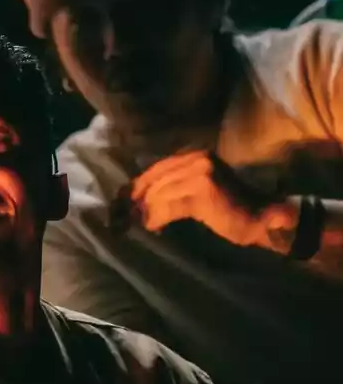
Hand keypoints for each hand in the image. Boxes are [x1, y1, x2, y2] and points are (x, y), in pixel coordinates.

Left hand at [116, 150, 294, 248]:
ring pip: (159, 193)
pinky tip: (152, 227)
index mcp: (192, 155)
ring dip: (143, 212)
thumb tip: (133, 199)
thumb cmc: (230, 209)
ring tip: (132, 226)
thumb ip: (172, 188)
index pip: (154, 170)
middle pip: (153, 180)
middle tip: (118, 219)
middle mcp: (195, 158)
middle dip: (133, 200)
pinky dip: (157, 217)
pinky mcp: (204, 190)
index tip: (117, 204)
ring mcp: (200, 172)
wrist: (265, 218)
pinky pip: (170, 205)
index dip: (134, 187)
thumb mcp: (196, 192)